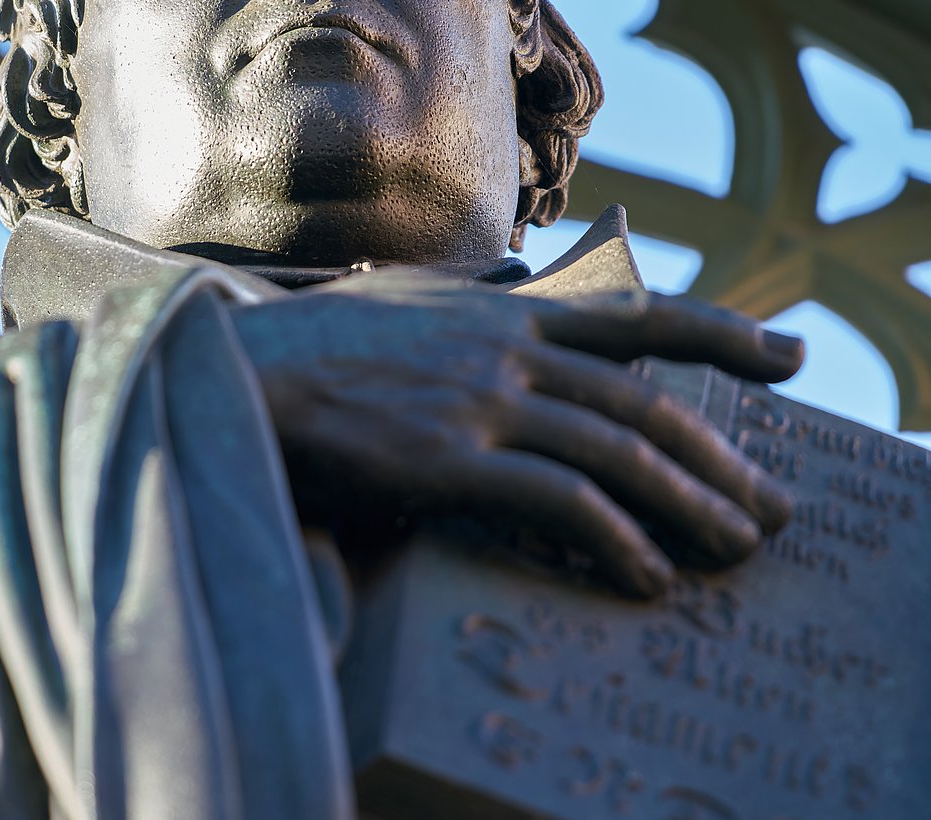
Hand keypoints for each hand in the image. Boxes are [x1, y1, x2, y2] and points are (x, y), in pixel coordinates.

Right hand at [230, 275, 803, 596]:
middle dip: (721, 458)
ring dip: (688, 507)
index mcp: (508, 312)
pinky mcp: (449, 460)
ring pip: (618, 452)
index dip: (723, 334)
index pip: (639, 316)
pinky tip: (647, 576)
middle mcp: (510, 351)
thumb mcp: (418, 299)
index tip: (790, 358)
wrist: (245, 367)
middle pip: (645, 402)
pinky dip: (615, 540)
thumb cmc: (328, 342)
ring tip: (732, 550)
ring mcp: (482, 403)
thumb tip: (523, 283)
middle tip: (772, 506)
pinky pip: (559, 502)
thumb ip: (482, 296)